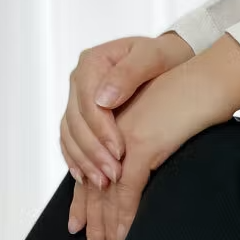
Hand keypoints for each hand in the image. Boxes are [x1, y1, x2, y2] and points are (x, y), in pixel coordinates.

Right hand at [59, 32, 194, 188]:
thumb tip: (104, 99)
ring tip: (103, 182)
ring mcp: (78, 99)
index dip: (101, 130)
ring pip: (70, 134)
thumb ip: (129, 73)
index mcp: (92, 63)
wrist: (170, 60)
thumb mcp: (154, 56)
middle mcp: (79, 80)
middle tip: (114, 175)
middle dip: (94, 152)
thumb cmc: (166, 57)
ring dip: (84, 161)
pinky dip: (76, 160)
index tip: (120, 151)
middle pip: (76, 122)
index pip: (88, 102)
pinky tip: (86, 178)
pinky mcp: (82, 115)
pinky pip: (70, 140)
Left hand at [67, 35, 239, 239]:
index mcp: (114, 125)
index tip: (81, 224)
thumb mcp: (164, 119)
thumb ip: (149, 139)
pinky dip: (125, 216)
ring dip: (107, 225)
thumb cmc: (196, 95)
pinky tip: (125, 236)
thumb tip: (144, 165)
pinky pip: (128, 189)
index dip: (84, 199)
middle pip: (94, 184)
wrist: (212, 77)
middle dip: (93, 220)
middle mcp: (111, 132)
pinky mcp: (141, 144)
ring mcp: (123, 138)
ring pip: (106, 192)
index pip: (93, 168)